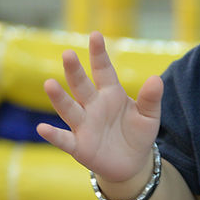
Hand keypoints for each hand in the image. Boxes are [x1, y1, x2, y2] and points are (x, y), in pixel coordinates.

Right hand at [37, 31, 163, 184]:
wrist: (132, 163)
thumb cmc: (138, 133)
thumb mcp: (149, 116)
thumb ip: (151, 99)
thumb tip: (156, 79)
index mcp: (110, 93)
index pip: (103, 70)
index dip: (99, 54)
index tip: (95, 35)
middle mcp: (93, 106)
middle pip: (81, 85)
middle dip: (74, 71)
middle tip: (68, 54)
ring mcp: (83, 125)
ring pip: (69, 108)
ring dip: (59, 98)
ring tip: (49, 84)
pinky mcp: (79, 146)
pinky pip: (64, 139)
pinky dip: (53, 135)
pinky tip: (42, 128)